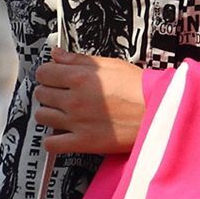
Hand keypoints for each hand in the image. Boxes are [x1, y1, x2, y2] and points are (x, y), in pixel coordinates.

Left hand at [32, 48, 146, 155]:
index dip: (48, 74)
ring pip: (42, 116)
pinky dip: (52, 140)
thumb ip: (80, 60)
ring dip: (49, 113)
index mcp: (80, 78)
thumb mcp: (111, 65)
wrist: (158, 113)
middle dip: (49, 92)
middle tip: (62, 95)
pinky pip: (51, 144)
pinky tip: (62, 134)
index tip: (55, 78)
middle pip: (41, 94)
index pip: (44, 73)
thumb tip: (56, 54)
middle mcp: (74, 100)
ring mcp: (76, 123)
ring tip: (62, 113)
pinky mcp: (83, 143)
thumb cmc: (138, 88)